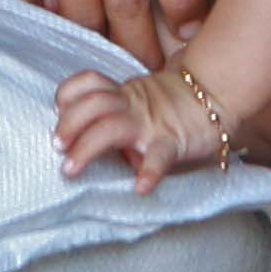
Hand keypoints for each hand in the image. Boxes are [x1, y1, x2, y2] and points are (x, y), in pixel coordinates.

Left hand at [53, 64, 225, 190]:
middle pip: (93, 104)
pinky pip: (159, 156)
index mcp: (121, 94)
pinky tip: (140, 187)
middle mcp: (132, 105)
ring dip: (87, 148)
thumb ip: (110, 115)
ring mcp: (151, 123)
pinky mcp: (172, 141)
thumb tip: (77, 142)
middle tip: (57, 148)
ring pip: (112, 128)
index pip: (88, 84)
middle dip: (69, 124)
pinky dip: (149, 172)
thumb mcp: (135, 103)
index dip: (68, 97)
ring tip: (72, 169)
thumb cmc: (167, 108)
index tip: (59, 115)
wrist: (213, 97)